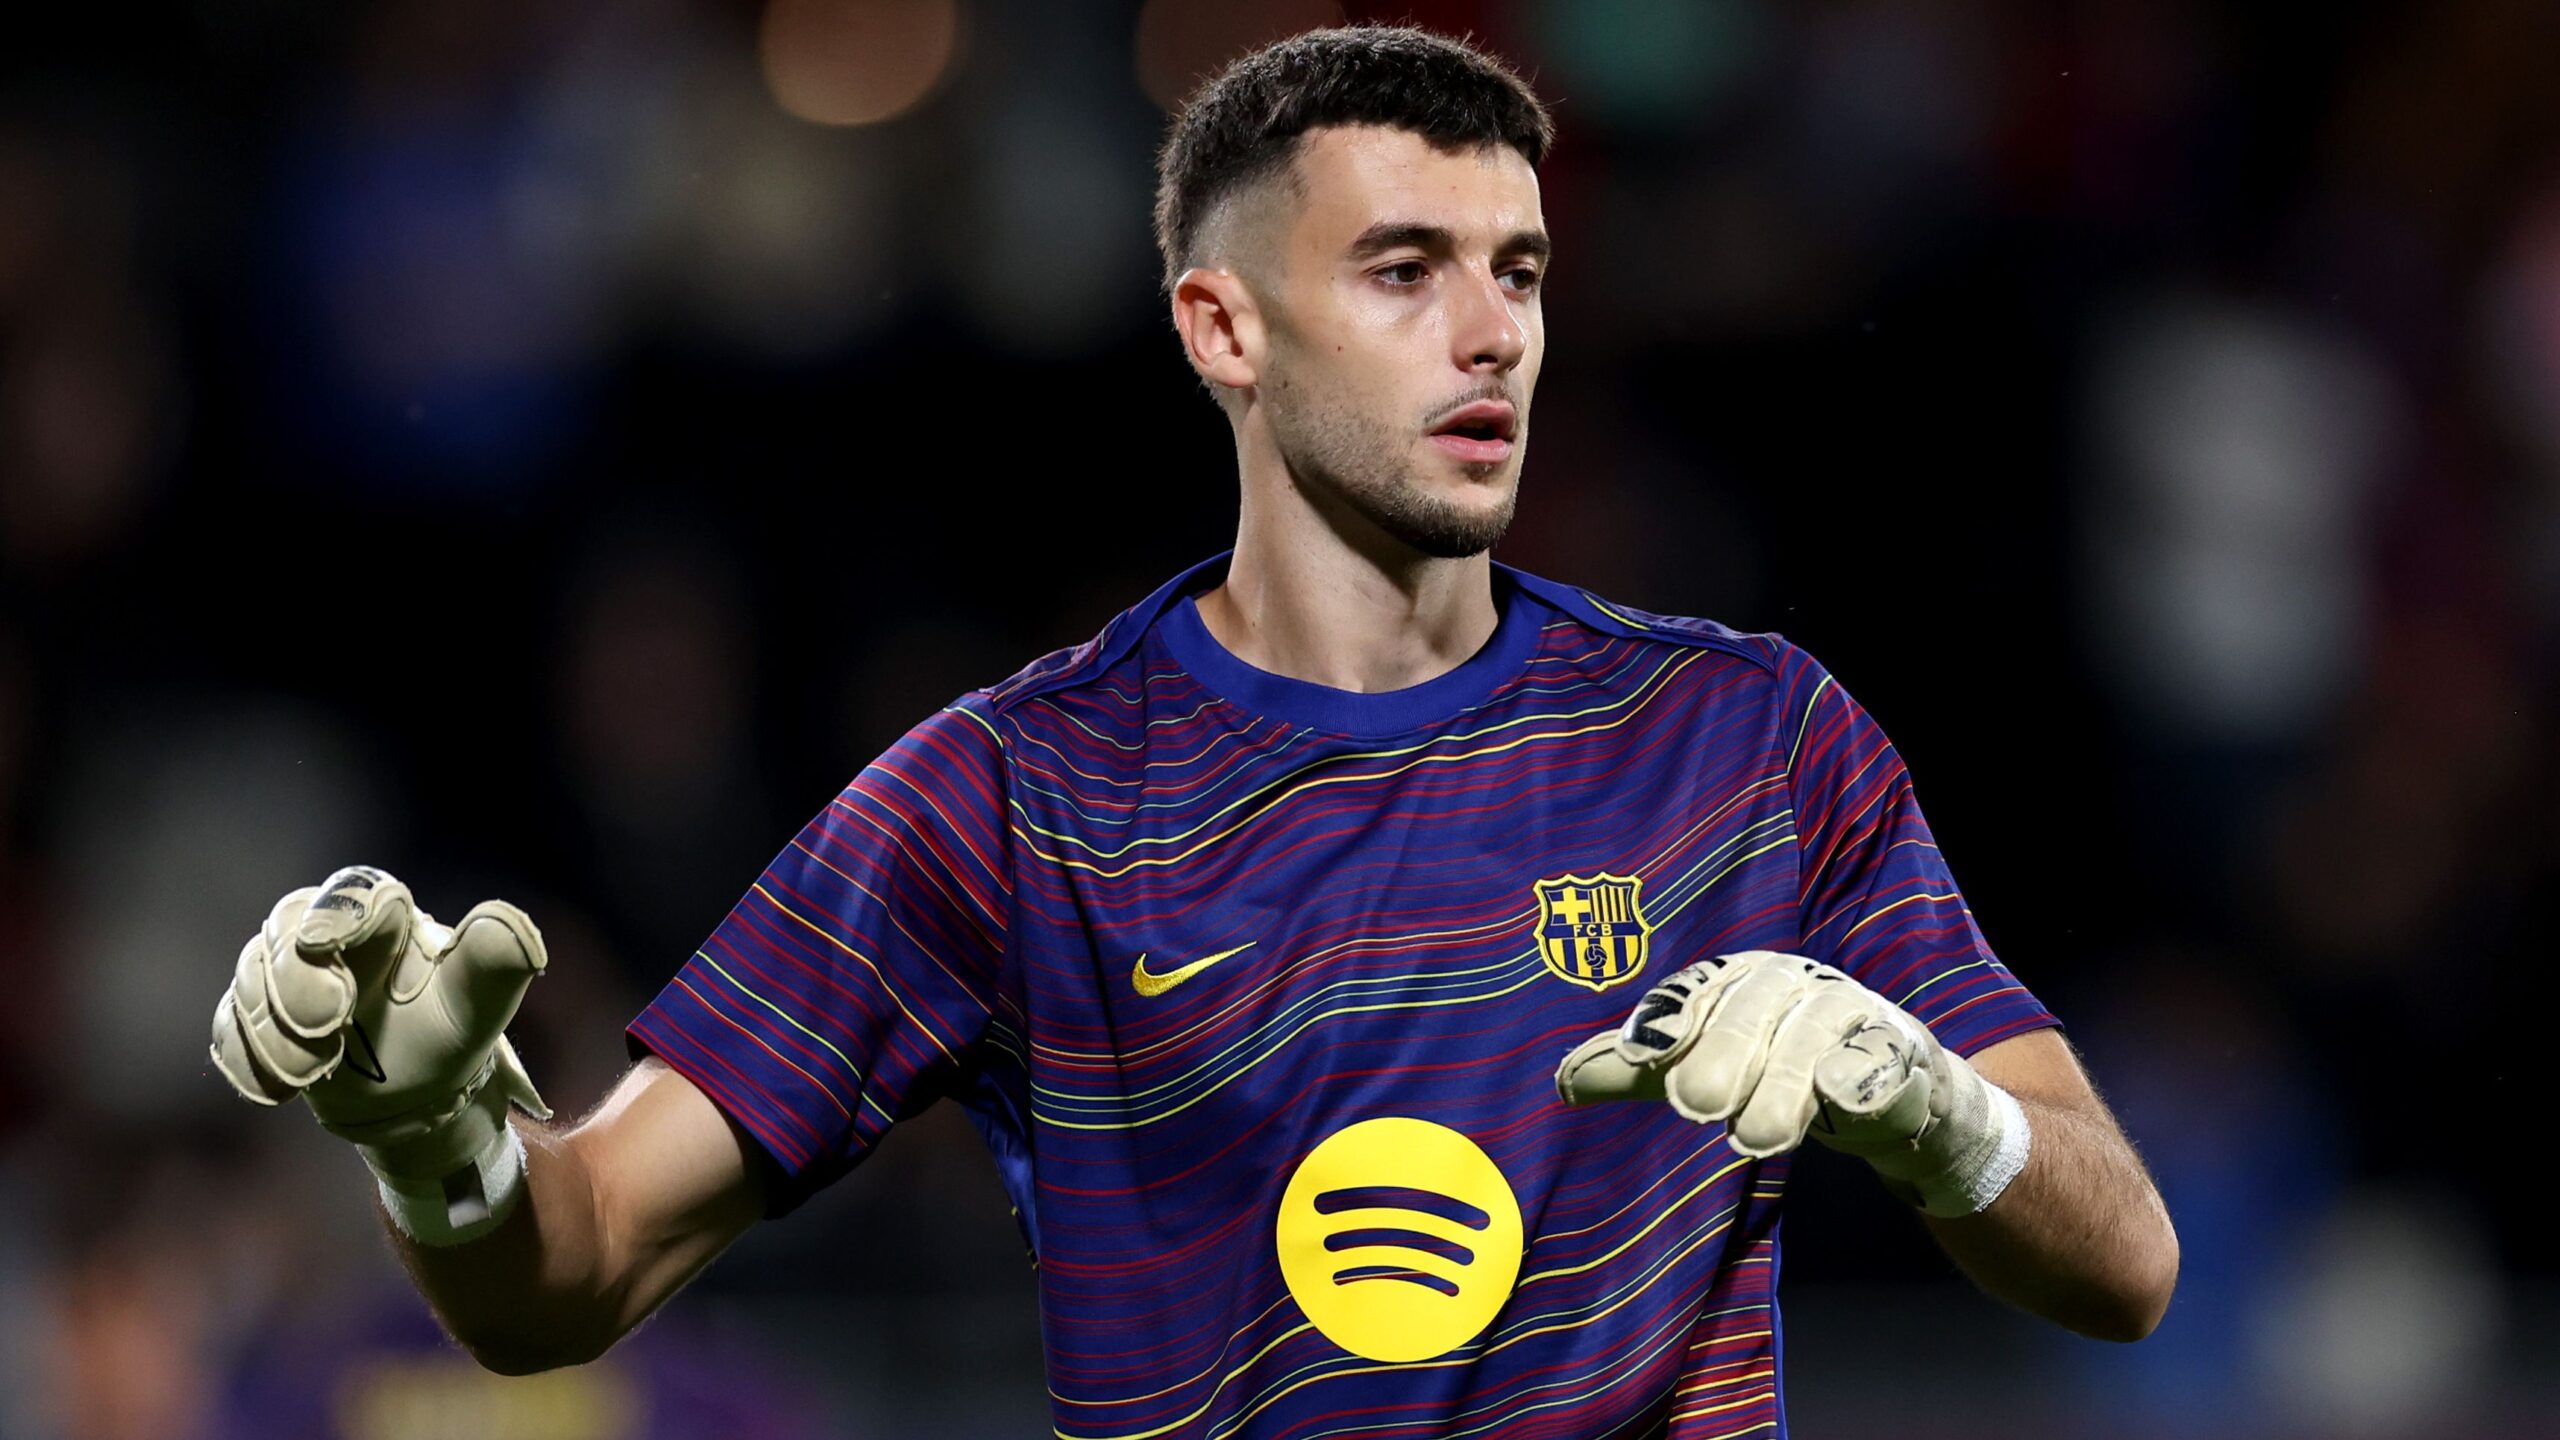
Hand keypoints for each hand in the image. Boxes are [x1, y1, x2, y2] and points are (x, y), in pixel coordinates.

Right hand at [210, 866, 550, 1183]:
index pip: (354, 890)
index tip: (323, 942)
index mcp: (386, 919)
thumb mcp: (481, 1004)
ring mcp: (285, 975)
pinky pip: (231, 1025)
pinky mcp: (259, 1017)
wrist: (416, 1095)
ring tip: (313, 1072)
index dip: (337, 910)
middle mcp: (328, 934)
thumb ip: (495, 963)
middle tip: (325, 1027)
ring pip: (253, 977)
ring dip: (273, 1028)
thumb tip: (512, 928)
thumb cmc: (452, 1034)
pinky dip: (248, 1057)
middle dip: (294, 979)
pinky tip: (278, 1089)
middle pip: (285, 929)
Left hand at [1554, 950, 2027, 1214]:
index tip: (1639, 1058)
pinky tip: (1844, 1099)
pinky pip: (1883, 1057)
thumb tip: (1562, 1082)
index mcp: (1736, 977)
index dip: (1667, 1020)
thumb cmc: (1776, 1063)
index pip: (1695, 990)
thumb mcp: (1705, 1062)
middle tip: (1696, 1108)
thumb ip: (1640, 1071)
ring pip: (1812, 1038)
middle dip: (1723, 1056)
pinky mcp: (1901, 1048)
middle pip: (1751, 1012)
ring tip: (1754, 1138)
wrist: (1887, 1084)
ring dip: (1783, 1086)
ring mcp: (1850, 1011)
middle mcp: (1791, 982)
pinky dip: (1865, 1076)